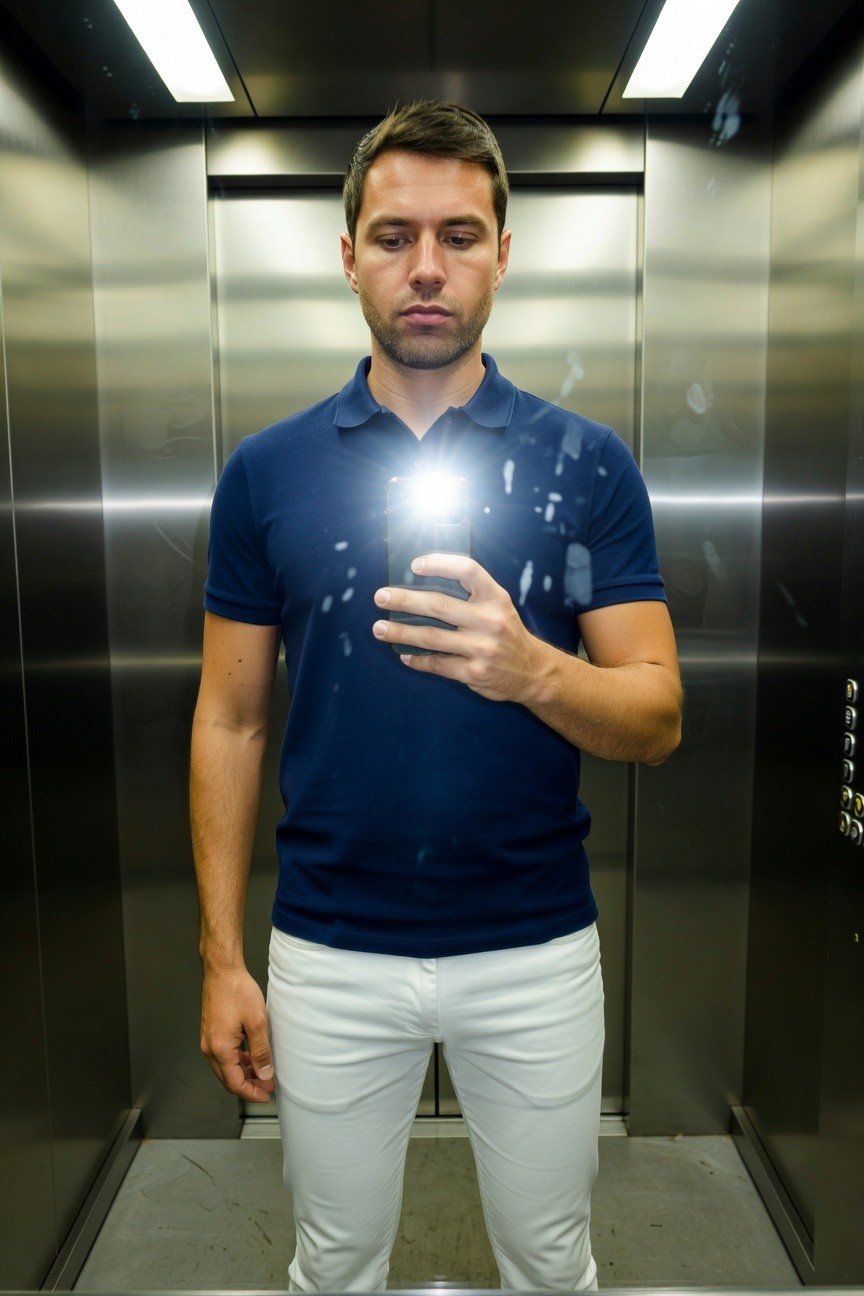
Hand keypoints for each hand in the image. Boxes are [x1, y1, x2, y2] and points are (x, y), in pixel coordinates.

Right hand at [200, 966, 275, 1102]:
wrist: (222, 971)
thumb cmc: (238, 992)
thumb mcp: (257, 1022)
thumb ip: (260, 1052)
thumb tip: (264, 1074)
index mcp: (220, 1049)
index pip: (234, 1083)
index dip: (251, 1092)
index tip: (266, 1095)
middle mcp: (209, 1048)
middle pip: (227, 1078)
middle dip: (248, 1085)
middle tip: (267, 1086)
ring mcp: (208, 1040)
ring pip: (225, 1067)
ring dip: (243, 1073)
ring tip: (262, 1073)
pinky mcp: (210, 1032)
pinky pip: (223, 1055)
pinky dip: (236, 1061)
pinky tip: (250, 1057)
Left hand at [372, 553, 548, 703]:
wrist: (534, 672)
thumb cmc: (507, 632)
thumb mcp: (499, 606)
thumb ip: (471, 595)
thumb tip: (422, 584)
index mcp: (496, 597)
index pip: (467, 570)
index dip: (439, 563)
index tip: (413, 565)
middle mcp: (490, 620)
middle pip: (439, 605)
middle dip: (404, 600)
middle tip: (380, 597)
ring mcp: (482, 648)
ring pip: (431, 637)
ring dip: (400, 633)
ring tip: (379, 628)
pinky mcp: (474, 672)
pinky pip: (437, 664)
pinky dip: (416, 659)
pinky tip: (403, 655)